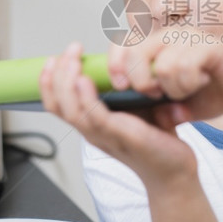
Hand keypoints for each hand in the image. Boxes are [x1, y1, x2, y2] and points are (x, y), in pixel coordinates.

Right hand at [39, 42, 197, 189]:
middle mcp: (92, 132)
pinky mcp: (122, 136)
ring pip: (71, 110)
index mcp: (91, 125)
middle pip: (58, 105)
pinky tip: (85, 79)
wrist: (174, 171)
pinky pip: (95, 117)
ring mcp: (104, 136)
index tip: (54, 58)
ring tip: (73, 59)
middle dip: (57, 74)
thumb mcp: (134, 108)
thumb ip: (121, 90)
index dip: (48, 82)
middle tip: (70, 50)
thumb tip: (119, 60)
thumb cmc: (156, 140)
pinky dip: (86, 98)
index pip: (56, 105)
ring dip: (67, 81)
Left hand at [107, 29, 222, 121]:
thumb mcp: (178, 103)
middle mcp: (172, 36)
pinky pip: (185, 65)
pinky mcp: (209, 45)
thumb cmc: (214, 90)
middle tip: (156, 94)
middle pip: (135, 52)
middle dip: (140, 80)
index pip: (123, 44)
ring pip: (162, 65)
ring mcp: (191, 38)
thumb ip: (158, 107)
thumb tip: (137, 114)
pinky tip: (201, 82)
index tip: (120, 86)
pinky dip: (189, 83)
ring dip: (173, 87)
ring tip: (186, 89)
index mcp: (159, 46)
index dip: (114, 64)